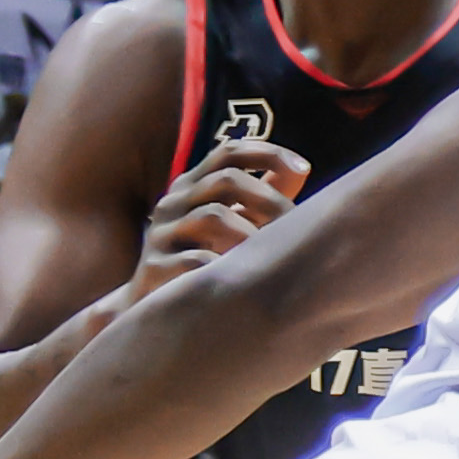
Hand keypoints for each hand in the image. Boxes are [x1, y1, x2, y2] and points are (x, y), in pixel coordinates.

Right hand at [140, 133, 307, 271]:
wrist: (156, 306)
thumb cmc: (208, 256)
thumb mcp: (236, 221)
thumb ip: (265, 195)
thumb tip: (300, 168)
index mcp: (193, 186)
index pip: (229, 153)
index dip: (267, 153)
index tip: (304, 168)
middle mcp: (173, 203)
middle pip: (226, 180)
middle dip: (269, 200)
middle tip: (293, 226)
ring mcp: (160, 235)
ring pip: (212, 216)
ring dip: (251, 234)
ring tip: (268, 255)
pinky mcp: (154, 268)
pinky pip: (196, 260)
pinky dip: (226, 267)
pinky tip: (242, 280)